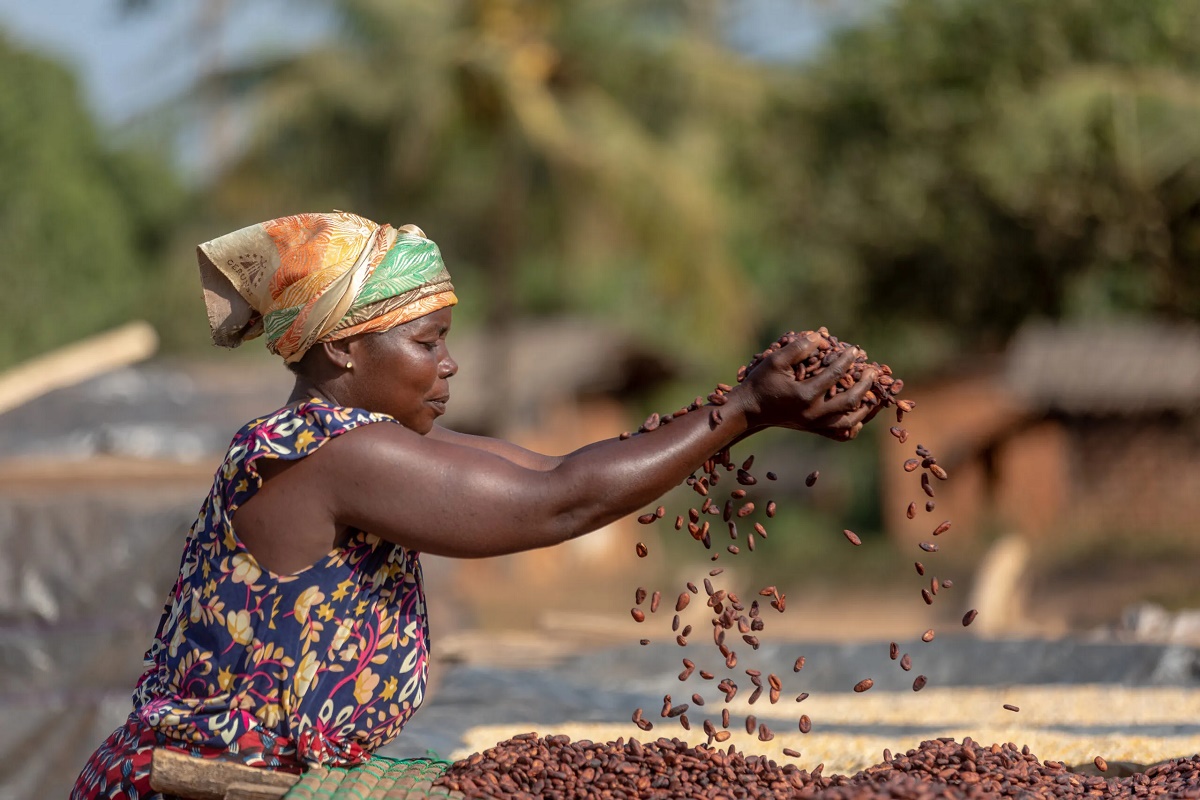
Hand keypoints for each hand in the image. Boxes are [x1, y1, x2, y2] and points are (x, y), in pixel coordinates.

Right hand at [738, 334, 880, 439]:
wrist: (750, 409)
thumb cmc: (761, 382)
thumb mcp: (775, 361)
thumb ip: (798, 348)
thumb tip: (820, 337)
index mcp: (804, 395)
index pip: (834, 375)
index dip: (847, 360)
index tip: (855, 350)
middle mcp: (812, 413)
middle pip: (850, 401)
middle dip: (865, 384)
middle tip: (873, 371)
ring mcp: (813, 425)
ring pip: (849, 421)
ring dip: (865, 408)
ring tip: (874, 393)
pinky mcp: (813, 430)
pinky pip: (840, 433)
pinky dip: (853, 425)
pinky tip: (860, 414)